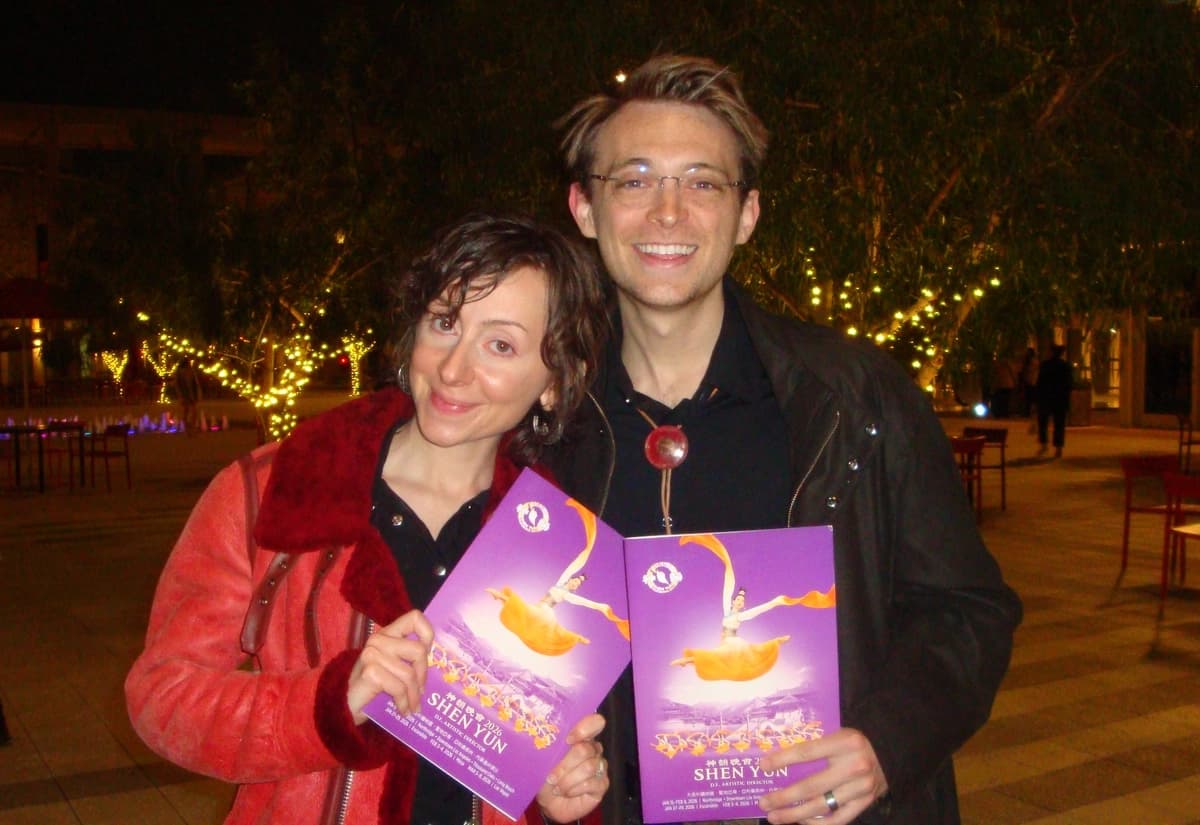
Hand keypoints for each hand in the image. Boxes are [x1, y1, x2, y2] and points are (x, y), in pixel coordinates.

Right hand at [346, 610, 434, 724]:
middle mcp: (378, 640)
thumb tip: (436, 665)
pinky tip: (403, 710)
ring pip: (409, 673)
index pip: (414, 618)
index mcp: (387, 634)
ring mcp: (372, 654)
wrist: (344, 708)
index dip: (427, 634)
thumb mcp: (392, 668)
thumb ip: (408, 659)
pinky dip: (404, 702)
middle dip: (423, 675)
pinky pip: (399, 687)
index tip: (428, 654)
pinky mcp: (370, 671)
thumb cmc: (372, 688)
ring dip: (414, 695)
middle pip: (418, 650)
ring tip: (414, 707)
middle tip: (421, 692)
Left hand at [537, 713, 607, 822]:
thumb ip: (549, 745)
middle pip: (585, 749)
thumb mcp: (544, 760)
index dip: (584, 728)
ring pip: (588, 767)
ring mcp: (600, 766)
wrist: (550, 802)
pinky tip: (566, 792)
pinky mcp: (602, 783)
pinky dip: (574, 789)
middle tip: (551, 777)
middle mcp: (593, 749)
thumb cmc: (547, 777)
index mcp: (581, 737)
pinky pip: (590, 783)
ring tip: (557, 787)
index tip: (568, 739)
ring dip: (568, 780)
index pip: (595, 722)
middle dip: (565, 765)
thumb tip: (541, 734)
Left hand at [757, 727, 887, 823]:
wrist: (890, 754)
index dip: (783, 760)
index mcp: (845, 742)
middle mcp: (854, 766)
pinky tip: (801, 821)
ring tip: (775, 817)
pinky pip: (838, 819)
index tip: (763, 766)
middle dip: (784, 797)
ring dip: (795, 814)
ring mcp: (861, 788)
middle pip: (811, 786)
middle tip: (764, 802)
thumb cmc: (855, 744)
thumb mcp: (838, 734)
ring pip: (822, 806)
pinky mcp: (865, 803)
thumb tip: (777, 757)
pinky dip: (818, 823)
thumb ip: (814, 744)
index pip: (807, 753)